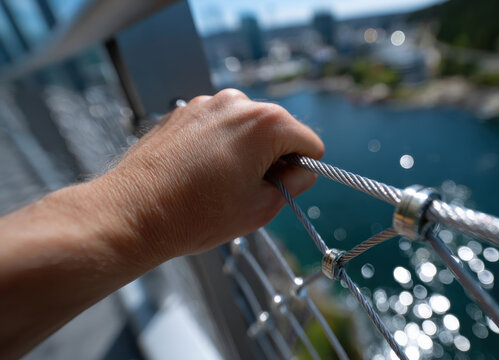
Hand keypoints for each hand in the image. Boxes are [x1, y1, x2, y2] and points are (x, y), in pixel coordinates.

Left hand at [85, 89, 323, 263]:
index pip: (309, 144)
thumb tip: (301, 170)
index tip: (276, 188)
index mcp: (265, 123)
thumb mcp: (262, 207)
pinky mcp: (183, 112)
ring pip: (247, 128)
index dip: (300, 170)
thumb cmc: (196, 215)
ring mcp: (206, 104)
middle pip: (279, 131)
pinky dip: (218, 146)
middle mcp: (237, 102)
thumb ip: (295, 183)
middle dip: (272, 158)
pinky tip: (198, 172)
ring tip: (217, 183)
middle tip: (245, 190)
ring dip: (245, 152)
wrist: (133, 213)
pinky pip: (218, 127)